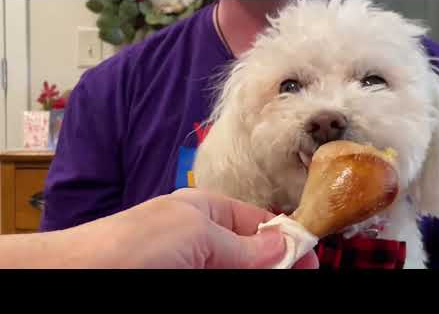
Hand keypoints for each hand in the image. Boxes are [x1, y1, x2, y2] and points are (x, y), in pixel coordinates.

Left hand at [79, 188, 318, 268]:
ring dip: (259, 271)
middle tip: (302, 275)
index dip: (284, 238)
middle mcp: (200, 235)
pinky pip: (217, 272)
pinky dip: (236, 273)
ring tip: (282, 275)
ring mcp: (191, 260)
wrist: (80, 272)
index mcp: (204, 210)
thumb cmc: (137, 244)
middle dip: (274, 262)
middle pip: (249, 250)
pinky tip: (248, 275)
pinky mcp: (182, 272)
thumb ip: (243, 246)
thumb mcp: (198, 235)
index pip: (255, 222)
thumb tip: (285, 246)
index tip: (311, 258)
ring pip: (234, 266)